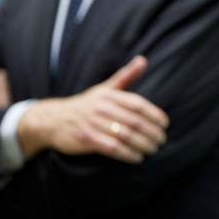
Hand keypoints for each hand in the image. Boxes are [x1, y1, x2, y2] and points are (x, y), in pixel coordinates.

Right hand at [17, 56, 168, 163]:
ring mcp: (92, 123)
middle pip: (133, 121)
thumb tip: (143, 60)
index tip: (165, 124)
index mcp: (109, 95)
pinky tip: (137, 158)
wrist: (53, 119)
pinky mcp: (86, 138)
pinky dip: (127, 154)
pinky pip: (112, 147)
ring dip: (143, 144)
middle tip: (162, 140)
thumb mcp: (105, 88)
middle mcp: (101, 107)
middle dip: (151, 133)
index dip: (154, 114)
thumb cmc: (86, 104)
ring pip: (124, 135)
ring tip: (153, 149)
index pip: (137, 104)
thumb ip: (126, 76)